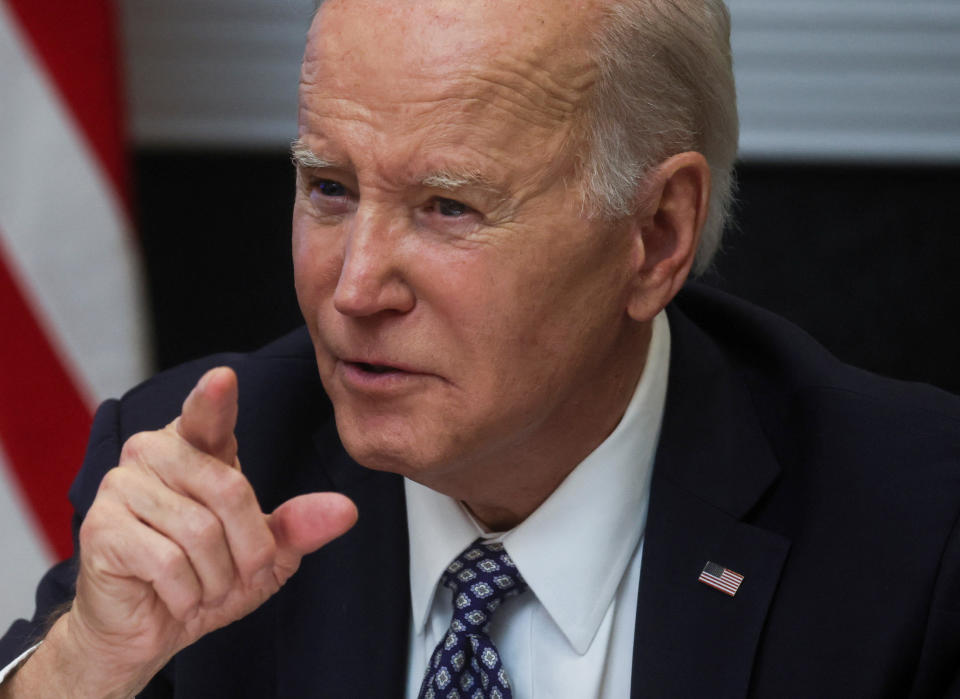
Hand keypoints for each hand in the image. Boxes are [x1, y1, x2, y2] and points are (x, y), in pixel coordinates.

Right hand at [7, 367, 356, 697]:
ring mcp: (121, 486)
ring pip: (200, 532)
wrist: (149, 628)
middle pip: (230, 490)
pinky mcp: (99, 527)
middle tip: (238, 575)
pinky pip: (168, 562)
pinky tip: (176, 597)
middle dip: (249, 549)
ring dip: (216, 579)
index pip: (208, 415)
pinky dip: (186, 594)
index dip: (214, 399)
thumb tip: (347, 510)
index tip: (223, 378)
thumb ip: (301, 526)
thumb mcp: (266, 555)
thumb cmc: (207, 578)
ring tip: (203, 587)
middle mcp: (153, 453)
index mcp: (196, 446)